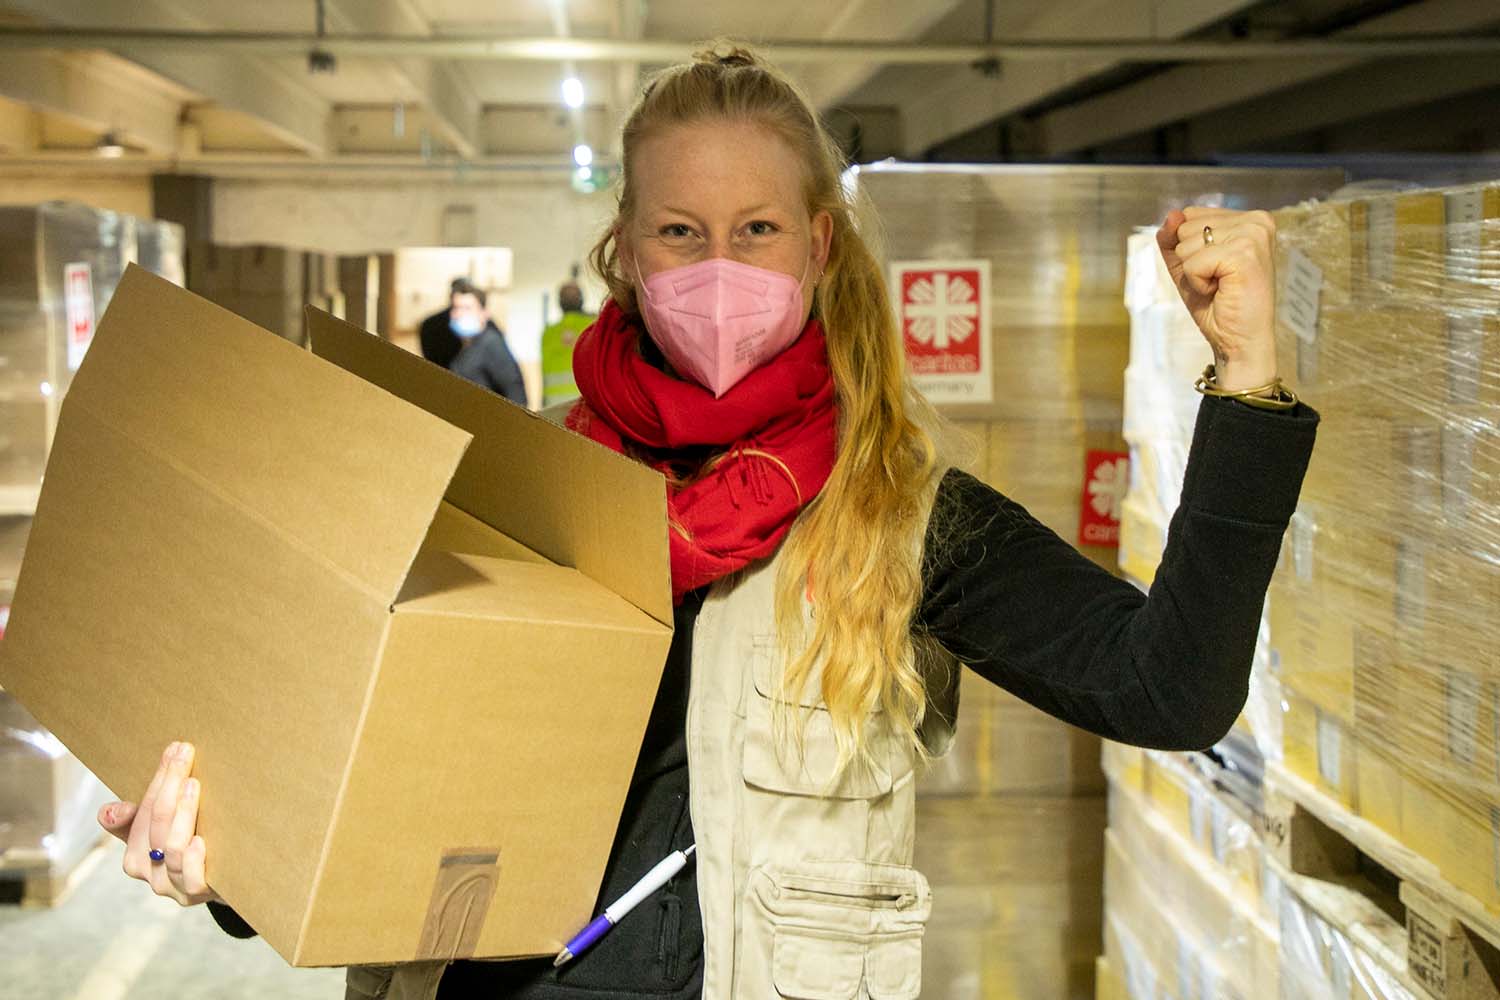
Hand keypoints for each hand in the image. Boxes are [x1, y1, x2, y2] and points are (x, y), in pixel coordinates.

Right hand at [99, 741, 217, 905]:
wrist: (227, 882)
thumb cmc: (191, 845)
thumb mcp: (163, 829)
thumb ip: (137, 816)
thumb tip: (110, 811)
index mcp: (135, 855)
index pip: (143, 810)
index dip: (160, 778)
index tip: (176, 748)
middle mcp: (150, 872)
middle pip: (156, 822)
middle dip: (170, 784)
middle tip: (186, 755)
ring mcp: (174, 886)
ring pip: (172, 847)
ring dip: (183, 813)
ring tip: (194, 786)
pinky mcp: (199, 894)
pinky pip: (191, 878)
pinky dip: (193, 858)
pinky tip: (201, 839)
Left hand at [1156, 206, 1277, 391]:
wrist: (1238, 342)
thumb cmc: (1216, 305)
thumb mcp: (1185, 265)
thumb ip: (1172, 238)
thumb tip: (1172, 215)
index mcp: (1248, 218)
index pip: (1189, 214)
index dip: (1188, 248)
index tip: (1214, 269)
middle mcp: (1256, 221)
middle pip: (1185, 226)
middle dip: (1190, 260)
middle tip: (1217, 281)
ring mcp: (1253, 235)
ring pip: (1186, 243)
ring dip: (1194, 272)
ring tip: (1220, 286)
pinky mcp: (1244, 254)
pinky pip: (1192, 263)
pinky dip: (1197, 283)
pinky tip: (1220, 291)